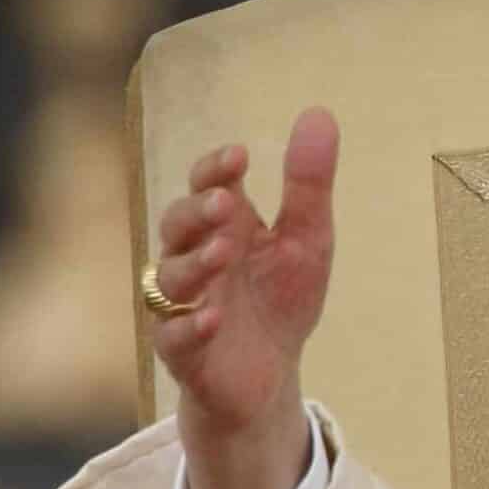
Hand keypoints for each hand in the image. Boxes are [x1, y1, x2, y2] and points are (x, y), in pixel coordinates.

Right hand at [150, 107, 339, 488]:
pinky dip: (189, 327)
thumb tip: (318, 112)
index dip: (215, 169)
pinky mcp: (182, 351)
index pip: (207, 186)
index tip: (240, 156)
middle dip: (198, 212)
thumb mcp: (308, 240)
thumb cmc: (281, 300)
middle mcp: (194, 258)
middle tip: (227, 205)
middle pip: (177, 224)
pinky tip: (212, 319)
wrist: (269, 375)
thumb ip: (308, 185)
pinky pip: (174, 335)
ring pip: (170, 277)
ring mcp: (183, 304)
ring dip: (195, 263)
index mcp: (224, 226)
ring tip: (224, 254)